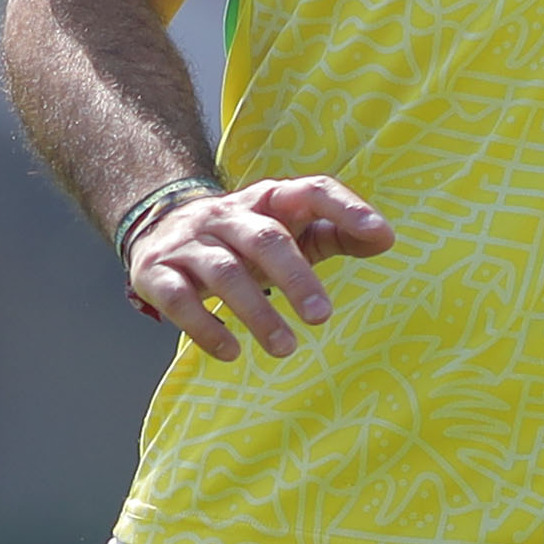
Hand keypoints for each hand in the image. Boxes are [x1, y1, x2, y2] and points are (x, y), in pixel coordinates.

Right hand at [124, 174, 394, 361]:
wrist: (158, 226)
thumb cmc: (245, 238)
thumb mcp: (288, 229)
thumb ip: (336, 233)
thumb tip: (386, 239)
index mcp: (269, 199)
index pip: (312, 191)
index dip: (347, 209)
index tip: (381, 236)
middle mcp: (228, 215)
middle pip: (265, 238)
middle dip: (296, 277)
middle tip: (322, 317)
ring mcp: (190, 243)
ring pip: (224, 272)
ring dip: (256, 312)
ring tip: (285, 348)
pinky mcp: (156, 272)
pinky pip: (179, 300)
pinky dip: (205, 328)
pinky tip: (231, 352)